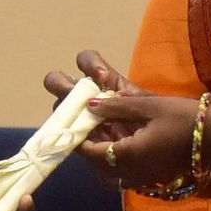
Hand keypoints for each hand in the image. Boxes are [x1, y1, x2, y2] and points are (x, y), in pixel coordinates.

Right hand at [43, 48, 140, 162]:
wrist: (153, 149)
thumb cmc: (150, 120)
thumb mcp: (146, 106)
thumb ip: (131, 99)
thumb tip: (112, 97)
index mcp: (101, 81)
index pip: (86, 61)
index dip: (89, 65)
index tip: (102, 77)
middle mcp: (83, 96)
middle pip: (57, 81)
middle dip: (61, 84)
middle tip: (75, 94)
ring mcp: (77, 118)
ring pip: (59, 110)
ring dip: (66, 112)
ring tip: (83, 122)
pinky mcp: (78, 140)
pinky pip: (65, 136)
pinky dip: (71, 135)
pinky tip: (85, 140)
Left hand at [77, 90, 210, 192]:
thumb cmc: (186, 118)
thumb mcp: (150, 106)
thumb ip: (117, 108)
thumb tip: (89, 106)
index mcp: (130, 156)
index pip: (91, 153)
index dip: (78, 140)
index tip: (73, 124)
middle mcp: (133, 174)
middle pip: (98, 167)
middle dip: (87, 150)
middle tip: (85, 129)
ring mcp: (144, 180)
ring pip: (110, 175)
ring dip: (101, 159)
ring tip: (100, 137)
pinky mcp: (154, 179)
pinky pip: (125, 177)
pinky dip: (116, 164)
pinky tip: (120, 145)